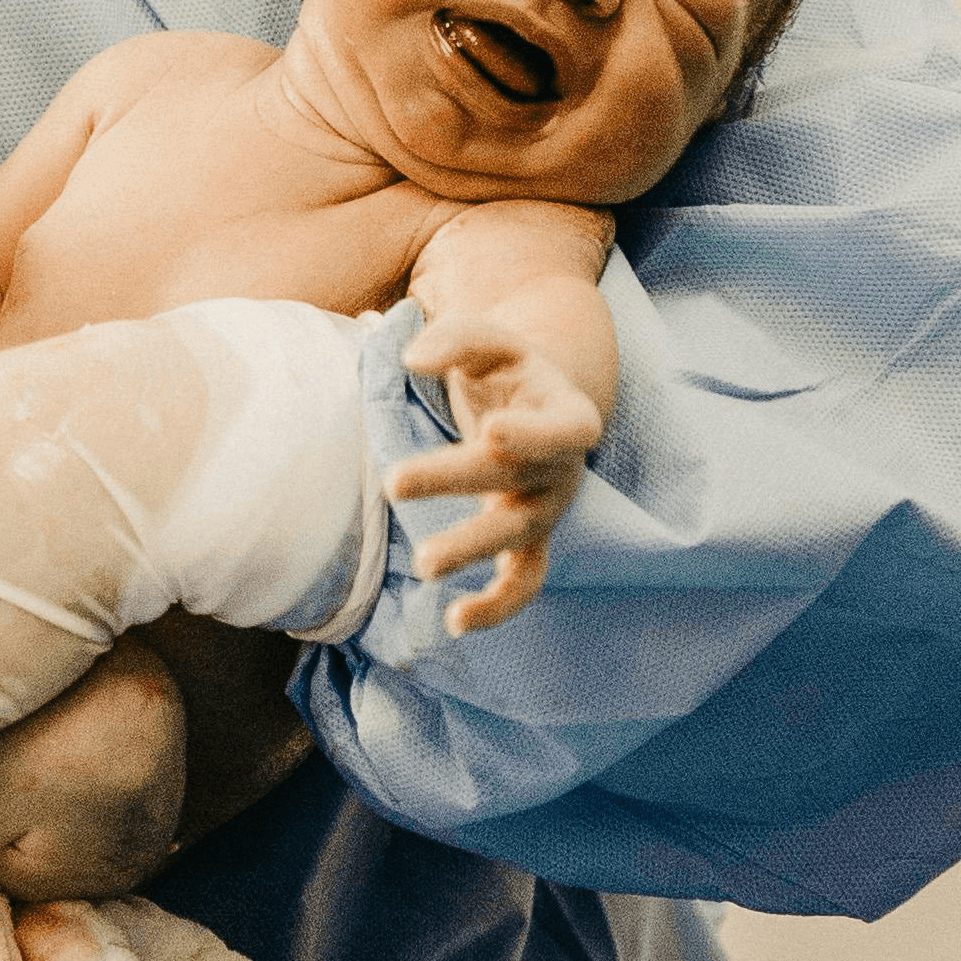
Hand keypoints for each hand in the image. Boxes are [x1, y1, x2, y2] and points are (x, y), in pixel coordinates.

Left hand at [394, 315, 600, 631]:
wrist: (531, 406)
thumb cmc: (507, 372)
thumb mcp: (492, 342)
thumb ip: (457, 339)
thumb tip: (413, 360)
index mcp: (566, 415)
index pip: (563, 429)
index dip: (532, 434)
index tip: (490, 431)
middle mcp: (564, 470)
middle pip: (514, 479)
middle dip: (453, 480)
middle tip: (394, 482)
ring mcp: (547, 512)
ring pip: (517, 539)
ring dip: (471, 550)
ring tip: (423, 564)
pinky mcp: (529, 544)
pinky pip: (522, 583)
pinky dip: (495, 607)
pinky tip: (454, 622)